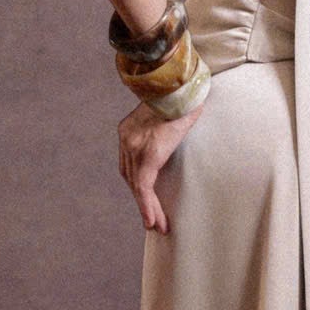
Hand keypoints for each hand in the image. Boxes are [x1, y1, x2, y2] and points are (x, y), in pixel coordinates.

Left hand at [118, 94, 203, 233]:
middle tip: (153, 221)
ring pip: (136, 186)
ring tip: (157, 225)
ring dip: (147, 207)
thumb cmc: (180, 95)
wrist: (179, 84)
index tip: (146, 202)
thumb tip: (182, 128)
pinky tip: (153, 221)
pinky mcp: (147, 154)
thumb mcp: (170, 114)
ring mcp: (134, 146)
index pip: (129, 164)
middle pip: (130, 177)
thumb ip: (167, 127)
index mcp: (129, 129)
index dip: (137, 186)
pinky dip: (147, 205)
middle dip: (142, 200)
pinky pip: (143, 186)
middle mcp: (127, 138)